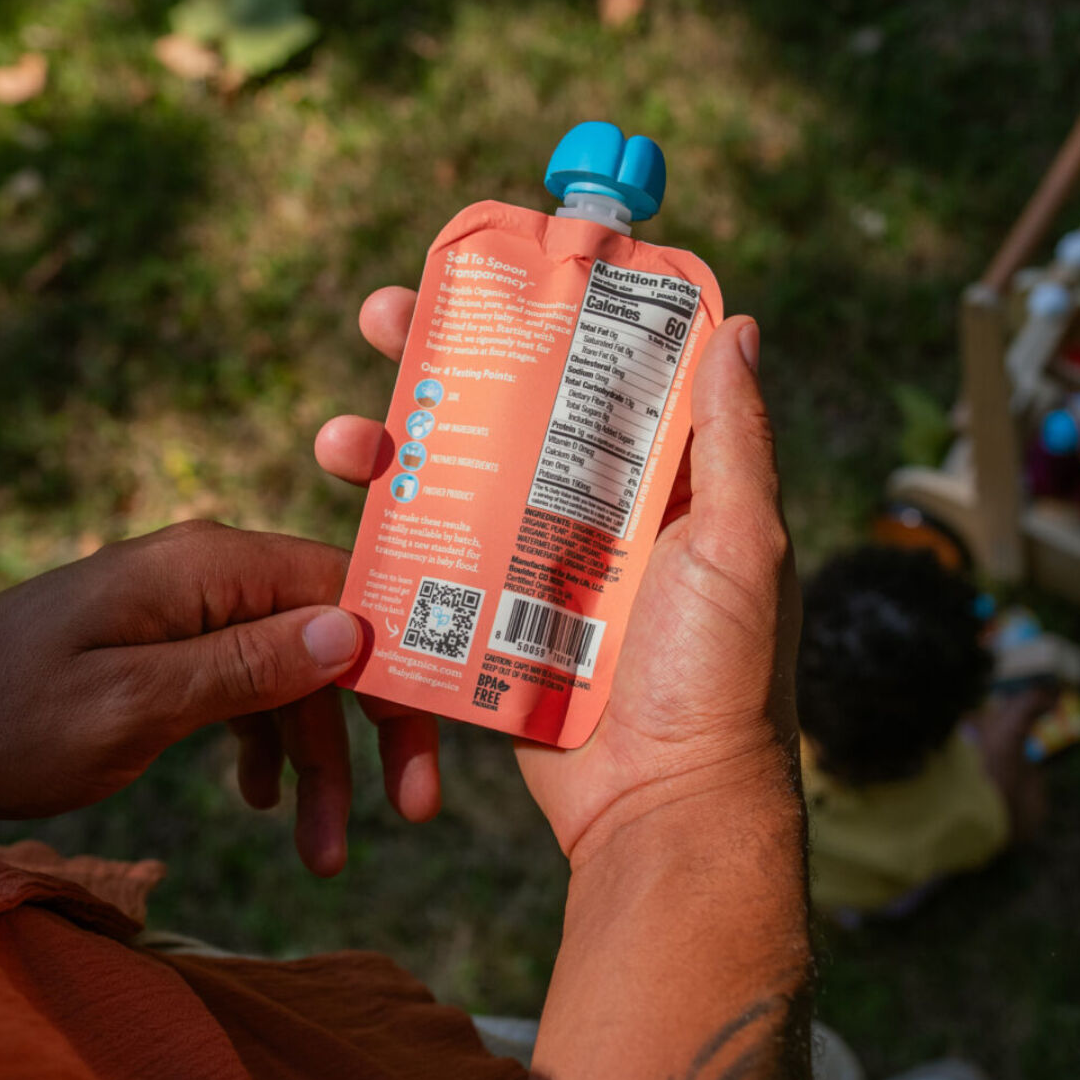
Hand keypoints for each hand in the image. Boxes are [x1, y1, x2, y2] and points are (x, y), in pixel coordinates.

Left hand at [0, 521, 439, 873]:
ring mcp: (186, 611)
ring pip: (294, 678)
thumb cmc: (3, 716)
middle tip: (412, 814)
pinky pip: (247, 690)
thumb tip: (354, 632)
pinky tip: (262, 807)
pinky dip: (266, 749)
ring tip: (322, 856)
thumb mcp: (133, 705)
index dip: (406, 669)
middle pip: (335, 639)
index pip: (351, 595)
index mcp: (208, 567)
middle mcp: (208, 574)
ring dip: (318, 764)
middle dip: (375, 728)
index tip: (433, 753)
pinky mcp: (165, 650)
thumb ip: (245, 669)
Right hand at [316, 290, 800, 863]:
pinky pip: (428, 572)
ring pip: (450, 484)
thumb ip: (733, 442)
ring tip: (338, 441)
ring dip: (386, 450)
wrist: (663, 808)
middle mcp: (592, 515)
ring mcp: (533, 573)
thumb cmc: (720, 677)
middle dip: (433, 361)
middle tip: (376, 320)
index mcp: (658, 483)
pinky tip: (342, 518)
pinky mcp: (488, 632)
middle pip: (504, 413)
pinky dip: (381, 541)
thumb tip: (739, 326)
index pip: (593, 371)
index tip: (480, 270)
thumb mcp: (741, 544)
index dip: (539, 316)